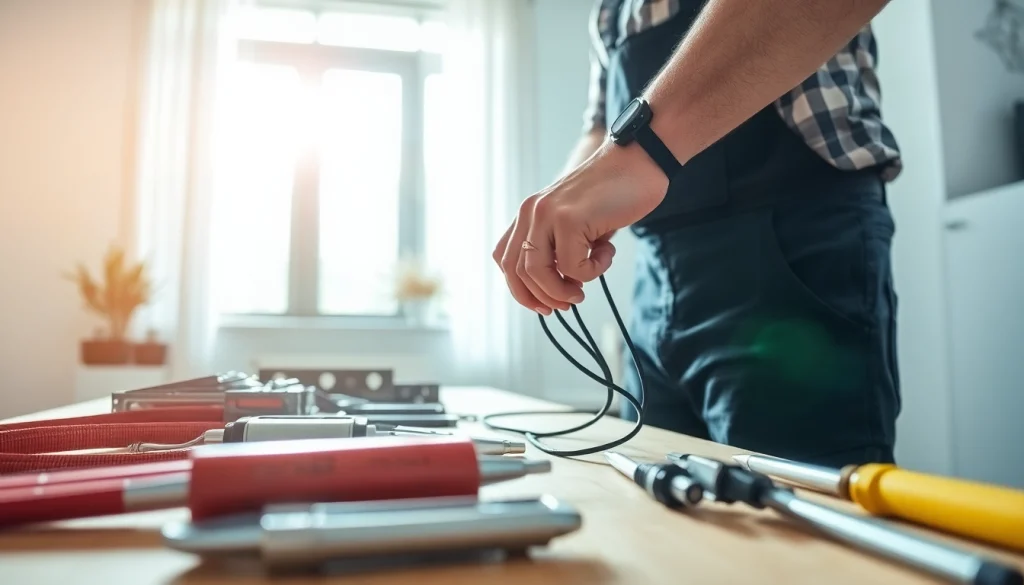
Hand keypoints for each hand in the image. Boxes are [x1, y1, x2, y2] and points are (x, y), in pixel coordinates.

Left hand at [492, 140, 668, 314]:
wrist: (640, 161)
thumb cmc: (614, 195)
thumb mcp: (576, 223)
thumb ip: (559, 248)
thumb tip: (556, 290)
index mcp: (529, 213)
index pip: (504, 259)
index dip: (520, 289)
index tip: (544, 304)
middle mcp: (531, 211)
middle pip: (516, 271)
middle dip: (541, 297)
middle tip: (568, 301)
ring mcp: (548, 213)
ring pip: (537, 273)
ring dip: (562, 291)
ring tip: (584, 287)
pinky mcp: (570, 219)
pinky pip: (571, 266)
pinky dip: (592, 272)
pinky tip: (607, 253)